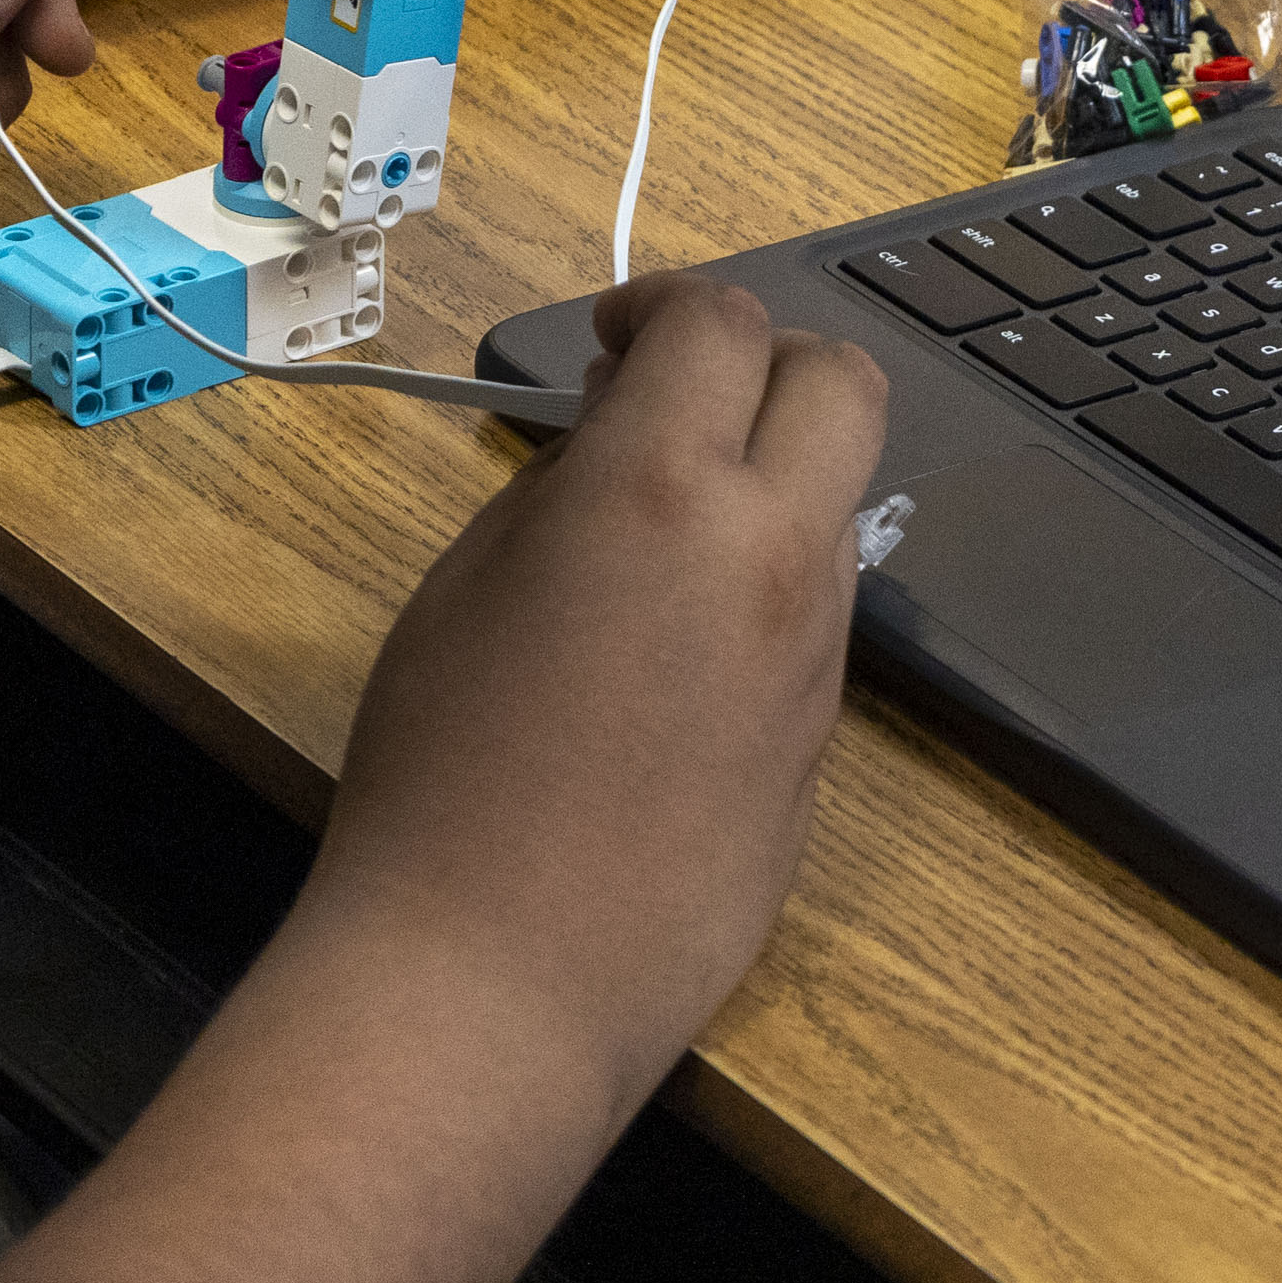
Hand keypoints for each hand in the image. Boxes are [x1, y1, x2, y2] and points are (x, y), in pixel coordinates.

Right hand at [314, 275, 889, 1121]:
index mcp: (665, 489)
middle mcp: (774, 553)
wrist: (500, 977)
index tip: (611, 339)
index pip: (721, 323)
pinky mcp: (828, 741)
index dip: (664, 306)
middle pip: (843, 381)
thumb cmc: (438, 773)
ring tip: (660, 536)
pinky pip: (818, 617)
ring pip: (840, 504)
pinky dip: (765, 588)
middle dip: (769, 359)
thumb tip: (616, 451)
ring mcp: (818, 651)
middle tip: (677, 401)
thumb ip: (562, 493)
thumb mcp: (466, 586)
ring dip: (771, 480)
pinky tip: (673, 653)